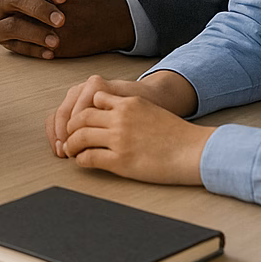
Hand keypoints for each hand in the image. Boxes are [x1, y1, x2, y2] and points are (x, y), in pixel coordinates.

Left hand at [58, 87, 212, 186]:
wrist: (193, 151)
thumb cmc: (176, 134)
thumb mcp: (149, 110)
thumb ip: (128, 108)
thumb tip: (110, 113)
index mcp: (128, 102)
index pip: (93, 99)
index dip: (81, 109)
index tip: (77, 119)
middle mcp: (120, 117)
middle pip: (81, 117)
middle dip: (70, 127)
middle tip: (67, 136)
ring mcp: (119, 138)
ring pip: (80, 137)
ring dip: (71, 144)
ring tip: (70, 150)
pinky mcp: (120, 160)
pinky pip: (89, 158)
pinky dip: (81, 160)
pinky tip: (82, 161)